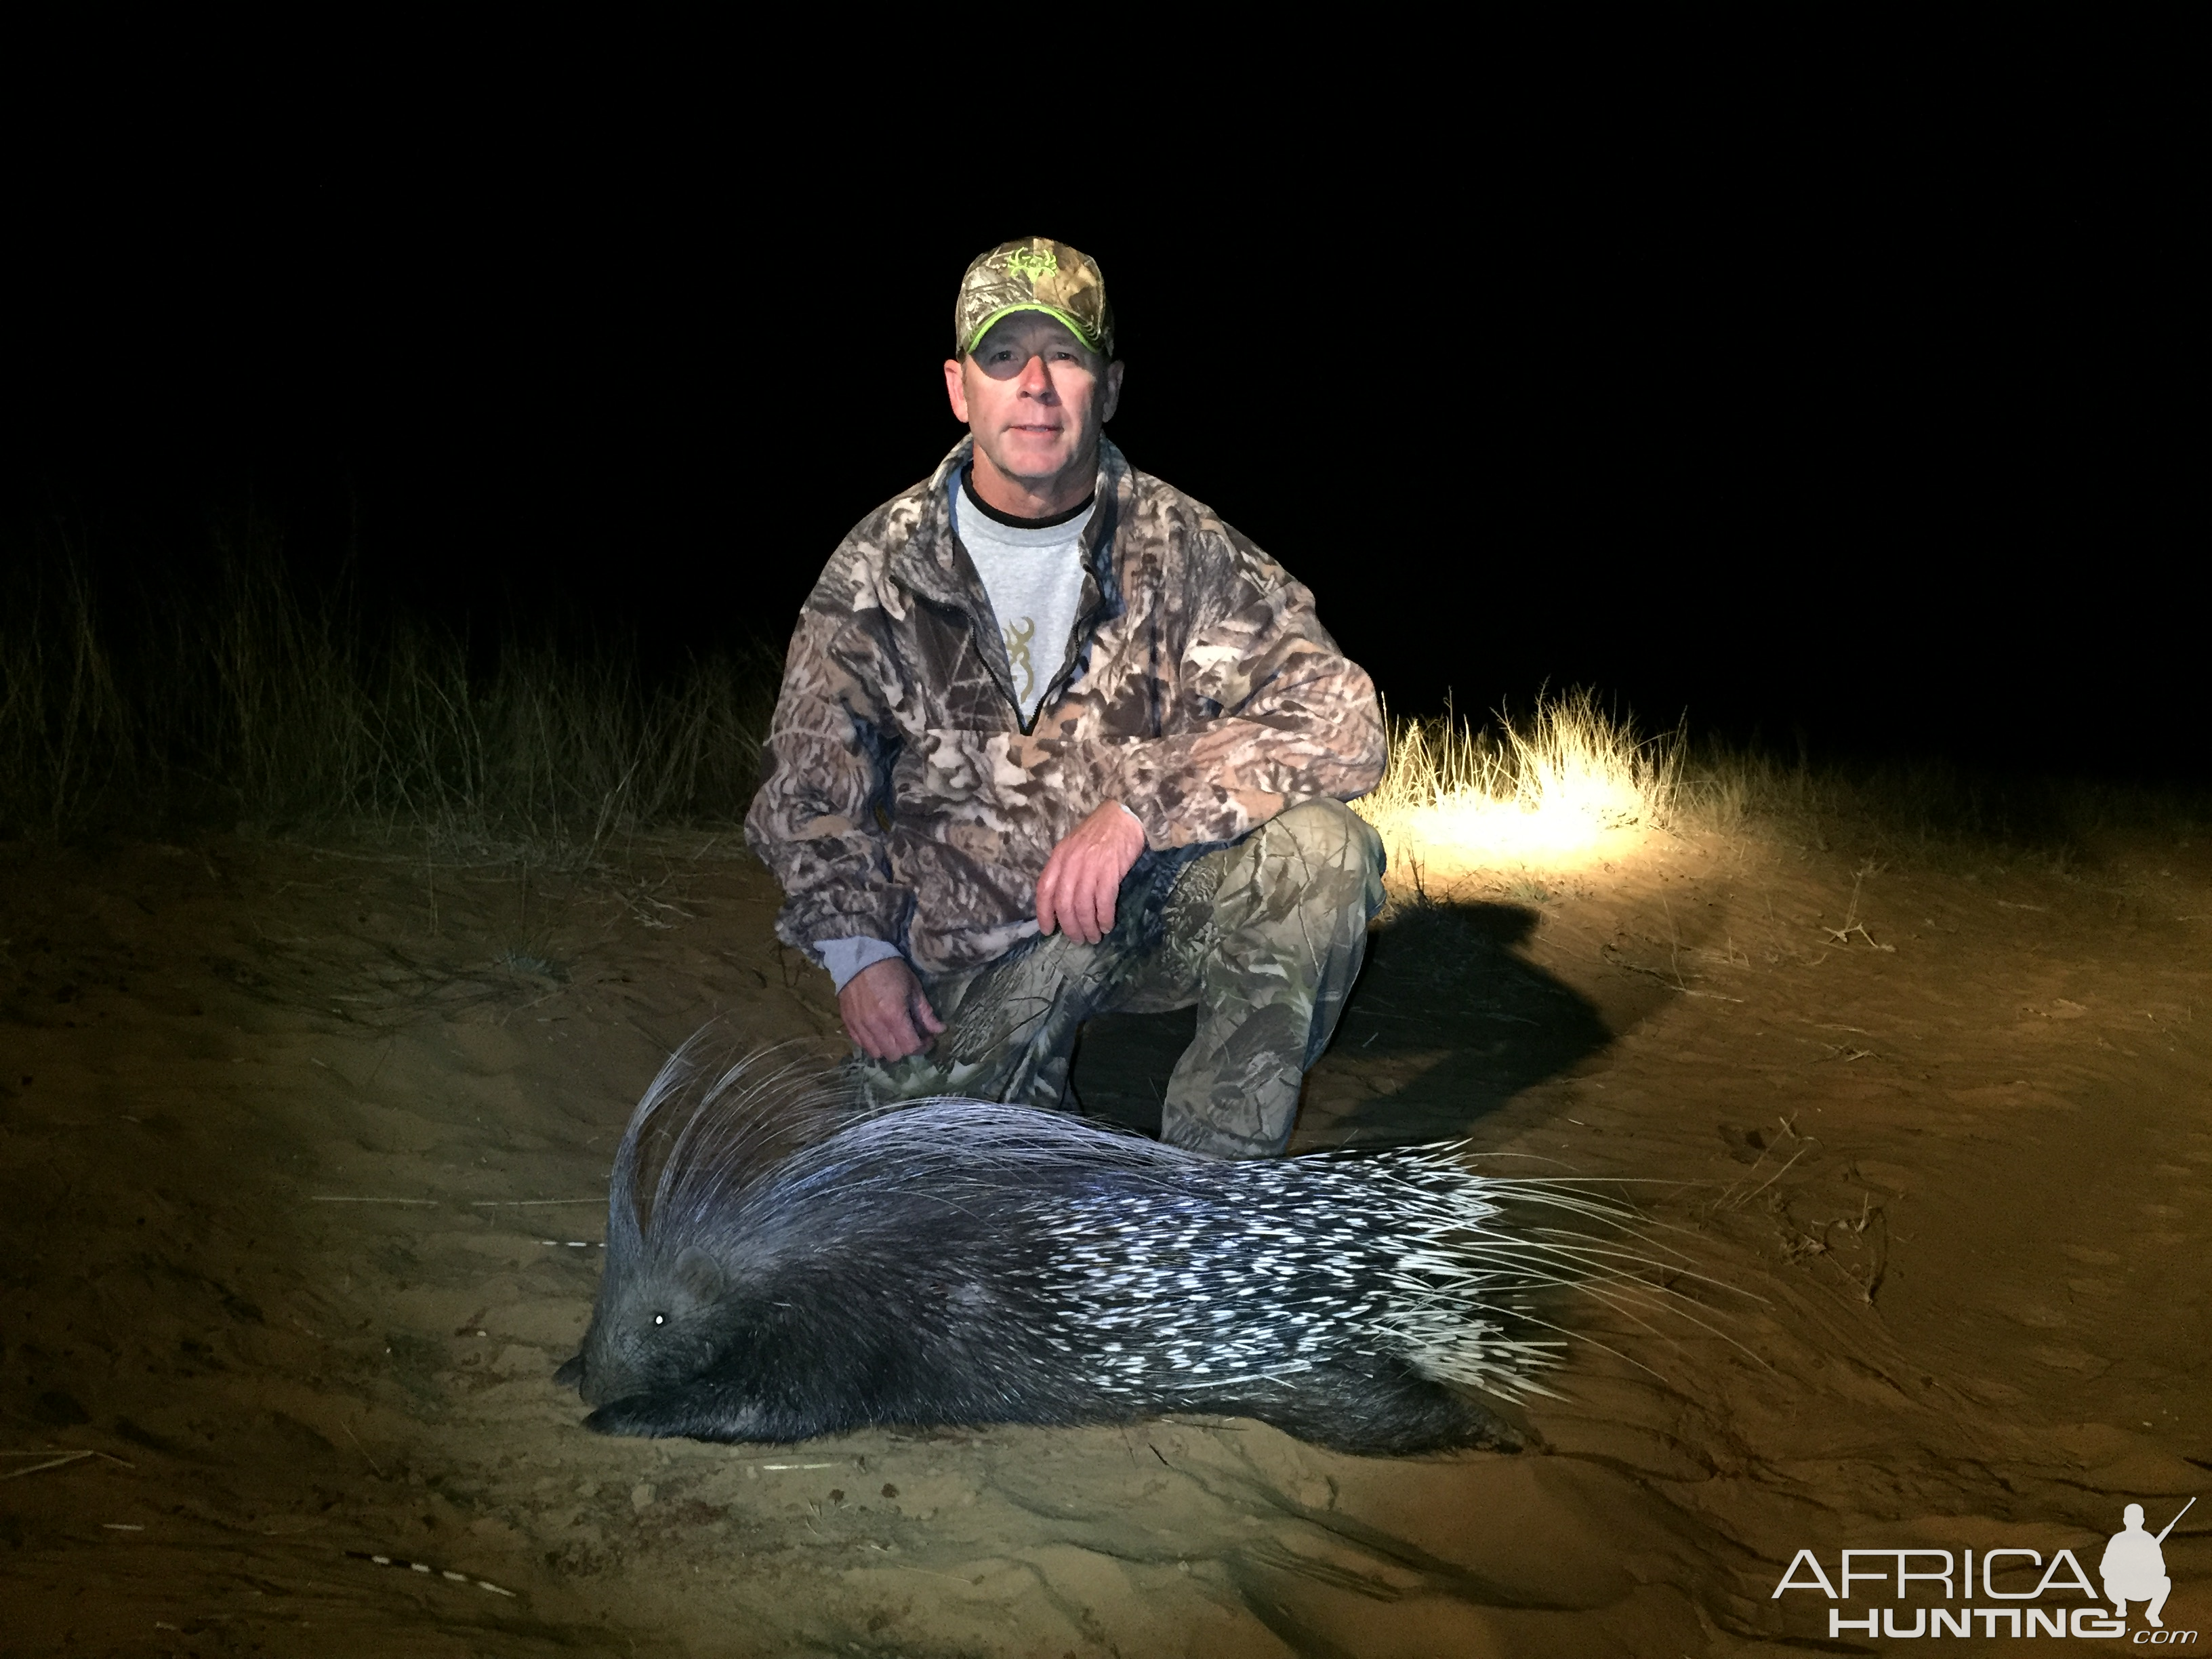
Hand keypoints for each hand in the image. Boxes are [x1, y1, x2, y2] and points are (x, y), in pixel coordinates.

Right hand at [838, 957, 943, 1061]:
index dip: (922, 1047)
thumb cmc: (891, 970)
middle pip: (894, 1054)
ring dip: (889, 1048)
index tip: (927, 1039)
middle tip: (911, 1035)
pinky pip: (861, 1045)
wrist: (860, 957)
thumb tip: (940, 1030)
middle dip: (906, 1048)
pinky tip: (879, 1032)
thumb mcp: (914, 988)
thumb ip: (925, 1013)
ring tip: (894, 1035)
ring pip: (876, 1053)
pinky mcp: (848, 1023)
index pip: (910, 1047)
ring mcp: (859, 1026)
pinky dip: (872, 1043)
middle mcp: (875, 1024)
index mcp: (894, 1015)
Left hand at [1035, 800, 1147, 944]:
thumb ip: (1065, 868)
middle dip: (1070, 927)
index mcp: (1059, 856)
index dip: (1043, 914)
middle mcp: (1071, 863)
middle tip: (1078, 939)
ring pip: (1083, 906)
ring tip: (1094, 937)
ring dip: (1088, 926)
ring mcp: (1090, 867)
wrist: (1125, 815)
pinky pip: (1103, 902)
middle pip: (1064, 904)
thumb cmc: (1100, 832)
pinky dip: (1104, 918)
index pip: (1044, 890)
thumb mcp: (1074, 845)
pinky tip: (1107, 925)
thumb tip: (1061, 900)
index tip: (1047, 931)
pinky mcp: (1110, 871)